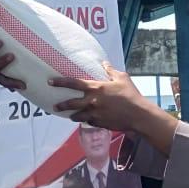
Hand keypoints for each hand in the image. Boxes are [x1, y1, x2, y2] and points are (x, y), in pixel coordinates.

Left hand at [52, 63, 178, 154]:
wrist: (138, 115)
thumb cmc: (131, 94)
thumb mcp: (122, 78)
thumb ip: (110, 71)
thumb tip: (104, 63)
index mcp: (96, 88)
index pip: (73, 83)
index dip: (60, 82)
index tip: (50, 82)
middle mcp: (92, 101)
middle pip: (70, 103)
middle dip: (61, 105)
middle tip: (54, 105)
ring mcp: (94, 114)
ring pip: (77, 116)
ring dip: (73, 115)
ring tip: (70, 116)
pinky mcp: (99, 123)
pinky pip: (89, 122)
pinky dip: (87, 120)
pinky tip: (88, 120)